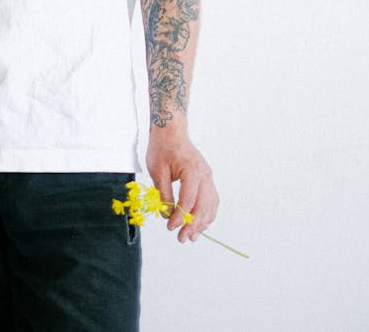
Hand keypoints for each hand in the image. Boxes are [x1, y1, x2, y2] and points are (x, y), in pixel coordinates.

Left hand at [146, 126, 218, 242]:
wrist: (171, 131)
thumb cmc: (162, 147)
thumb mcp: (157, 171)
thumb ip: (164, 194)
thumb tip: (167, 215)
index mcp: (192, 171)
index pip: (188, 201)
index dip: (180, 218)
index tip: (170, 227)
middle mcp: (204, 175)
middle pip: (203, 206)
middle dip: (193, 225)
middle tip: (182, 238)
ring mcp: (208, 176)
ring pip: (210, 205)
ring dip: (202, 223)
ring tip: (192, 236)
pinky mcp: (206, 178)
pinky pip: (211, 199)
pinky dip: (207, 213)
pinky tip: (199, 223)